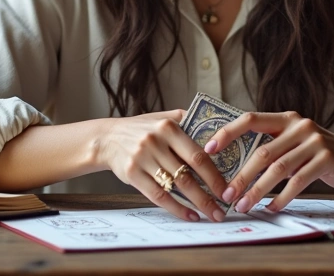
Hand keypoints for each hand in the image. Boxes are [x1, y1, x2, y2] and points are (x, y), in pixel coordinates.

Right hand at [94, 110, 228, 221]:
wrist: (107, 138)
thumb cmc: (141, 130)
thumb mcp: (162, 117)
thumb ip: (186, 120)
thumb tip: (217, 129)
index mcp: (168, 127)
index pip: (197, 154)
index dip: (214, 174)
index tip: (227, 188)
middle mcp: (155, 142)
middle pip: (188, 174)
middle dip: (208, 195)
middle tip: (222, 209)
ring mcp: (142, 158)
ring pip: (175, 187)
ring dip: (196, 204)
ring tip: (210, 214)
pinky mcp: (132, 174)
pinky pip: (158, 195)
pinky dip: (175, 208)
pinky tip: (189, 215)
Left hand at [204, 111, 333, 213]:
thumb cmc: (316, 153)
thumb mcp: (294, 142)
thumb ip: (271, 146)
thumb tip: (232, 167)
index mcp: (285, 118)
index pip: (250, 119)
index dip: (228, 132)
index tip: (208, 149)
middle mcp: (299, 126)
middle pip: (262, 152)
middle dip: (241, 176)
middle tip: (226, 195)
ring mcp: (314, 142)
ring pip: (278, 169)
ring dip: (257, 191)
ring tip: (243, 206)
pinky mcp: (326, 159)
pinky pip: (298, 182)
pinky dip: (282, 198)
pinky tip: (271, 208)